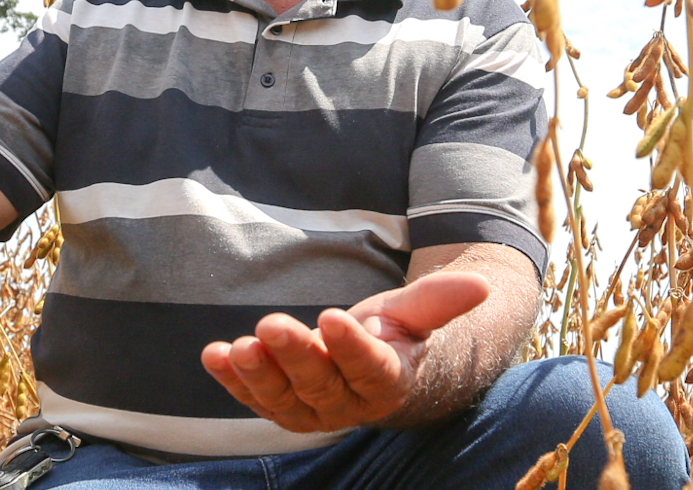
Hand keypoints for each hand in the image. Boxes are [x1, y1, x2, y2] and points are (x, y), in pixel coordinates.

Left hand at [199, 270, 489, 431]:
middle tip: (271, 323)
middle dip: (294, 354)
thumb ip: (441, 299)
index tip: (333, 316)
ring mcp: (312, 409)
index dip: (352, 347)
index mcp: (389, 379)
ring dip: (257, 375)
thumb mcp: (417, 312)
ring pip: (284, 399)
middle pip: (320, 383)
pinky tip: (211, 357)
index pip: (371, 368)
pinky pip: (256, 398)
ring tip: (235, 347)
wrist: (378, 370)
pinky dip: (231, 381)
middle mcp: (349, 402)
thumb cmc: (399, 334)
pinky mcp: (282, 404)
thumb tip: (482, 283)